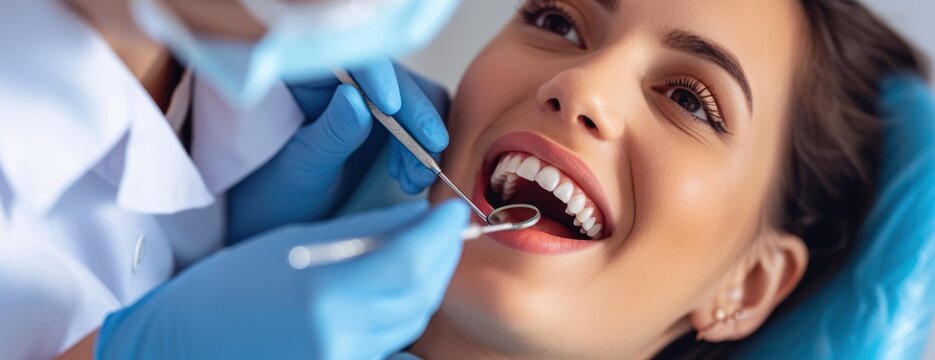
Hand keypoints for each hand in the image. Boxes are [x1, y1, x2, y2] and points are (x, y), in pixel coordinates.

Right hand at [97, 200, 468, 359]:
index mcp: (323, 295)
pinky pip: (393, 347)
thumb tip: (418, 219)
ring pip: (411, 320)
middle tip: (444, 229)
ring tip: (419, 254)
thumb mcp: (295, 244)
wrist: (184, 347)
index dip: (441, 234)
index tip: (454, 212)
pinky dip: (402, 317)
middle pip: (419, 294)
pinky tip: (393, 293)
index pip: (410, 262)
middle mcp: (340, 338)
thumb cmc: (229, 288)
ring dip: (423, 285)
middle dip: (439, 256)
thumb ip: (365, 234)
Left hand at [227, 58, 449, 241]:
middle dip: (416, 119)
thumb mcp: (302, 165)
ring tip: (415, 180)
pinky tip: (412, 179)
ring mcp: (369, 104)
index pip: (355, 61)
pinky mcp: (386, 127)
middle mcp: (345, 83)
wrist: (278, 219)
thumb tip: (357, 98)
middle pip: (398, 81)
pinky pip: (419, 127)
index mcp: (310, 78)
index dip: (378, 77)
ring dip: (425, 140)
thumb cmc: (275, 191)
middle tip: (426, 159)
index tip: (391, 106)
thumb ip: (331, 133)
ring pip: (417, 103)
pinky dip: (423, 151)